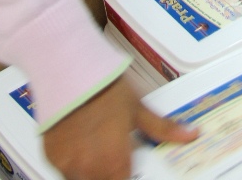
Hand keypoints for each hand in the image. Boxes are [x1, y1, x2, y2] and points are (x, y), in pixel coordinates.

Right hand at [43, 76, 196, 179]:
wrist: (71, 72)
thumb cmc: (106, 88)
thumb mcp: (139, 109)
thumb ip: (163, 129)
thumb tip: (190, 135)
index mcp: (115, 163)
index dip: (127, 177)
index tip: (128, 167)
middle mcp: (89, 171)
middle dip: (110, 175)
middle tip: (113, 156)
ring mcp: (68, 167)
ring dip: (92, 172)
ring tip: (97, 149)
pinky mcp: (52, 159)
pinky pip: (64, 171)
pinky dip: (73, 164)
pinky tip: (81, 143)